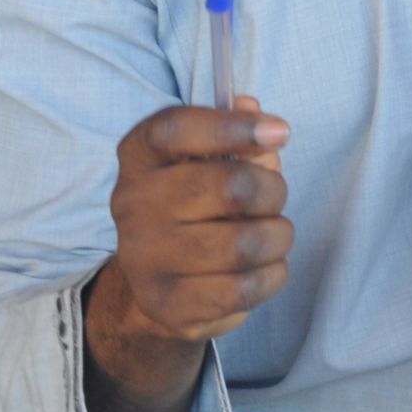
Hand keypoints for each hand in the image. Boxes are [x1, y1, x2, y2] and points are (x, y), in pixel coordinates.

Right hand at [103, 96, 292, 342]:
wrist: (162, 278)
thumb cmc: (200, 202)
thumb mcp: (216, 158)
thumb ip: (238, 132)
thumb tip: (250, 109)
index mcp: (140, 153)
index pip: (177, 128)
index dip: (233, 127)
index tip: (280, 131)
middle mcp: (131, 201)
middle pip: (231, 187)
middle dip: (273, 192)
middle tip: (274, 199)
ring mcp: (141, 256)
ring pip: (244, 244)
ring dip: (277, 237)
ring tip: (271, 235)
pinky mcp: (163, 302)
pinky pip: (242, 289)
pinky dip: (272, 275)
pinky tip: (266, 267)